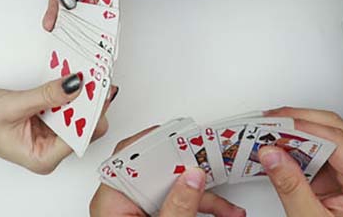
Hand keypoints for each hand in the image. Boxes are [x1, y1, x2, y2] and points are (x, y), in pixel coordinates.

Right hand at [0, 74, 116, 173]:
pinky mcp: (46, 122)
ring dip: (81, 94)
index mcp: (44, 157)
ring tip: (86, 72)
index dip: (94, 112)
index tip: (101, 88)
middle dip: (90, 101)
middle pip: (85, 126)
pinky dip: (68, 92)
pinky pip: (65, 106)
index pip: (83, 136)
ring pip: (77, 114)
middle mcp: (50, 150)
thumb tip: (77, 85)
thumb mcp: (14, 105)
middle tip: (97, 75)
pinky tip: (71, 77)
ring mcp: (49, 136)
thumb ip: (47, 95)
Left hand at [90, 127, 245, 216]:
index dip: (153, 140)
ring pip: (175, 190)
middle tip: (212, 160)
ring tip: (230, 207)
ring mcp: (141, 213)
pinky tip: (224, 213)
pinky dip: (203, 209)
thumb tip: (193, 177)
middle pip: (157, 171)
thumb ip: (178, 208)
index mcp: (112, 204)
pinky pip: (180, 205)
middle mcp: (124, 204)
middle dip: (191, 169)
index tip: (179, 134)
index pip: (128, 157)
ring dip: (206, 196)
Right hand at [262, 107, 342, 216]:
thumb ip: (291, 186)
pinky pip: (322, 153)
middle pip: (334, 130)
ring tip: (269, 132)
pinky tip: (280, 147)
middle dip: (299, 122)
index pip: (337, 139)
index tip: (275, 123)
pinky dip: (299, 148)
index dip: (303, 126)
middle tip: (268, 121)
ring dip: (297, 132)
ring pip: (327, 137)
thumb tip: (272, 152)